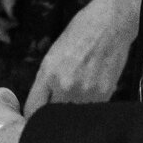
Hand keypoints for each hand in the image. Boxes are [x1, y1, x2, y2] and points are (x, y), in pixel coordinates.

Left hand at [24, 0, 138, 111]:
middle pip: (52, 117)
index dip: (32, 116)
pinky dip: (88, 107)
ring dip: (72, 113)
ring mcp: (86, 93)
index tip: (36, 116)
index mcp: (48, 73)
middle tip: (57, 108)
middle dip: (52, 115)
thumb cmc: (79, 33)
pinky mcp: (104, 95)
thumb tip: (42, 106)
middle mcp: (65, 86)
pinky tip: (90, 91)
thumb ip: (46, 82)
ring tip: (77, 96)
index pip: (33, 109)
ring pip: (73, 117)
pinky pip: (90, 110)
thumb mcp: (53, 55)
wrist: (110, 25)